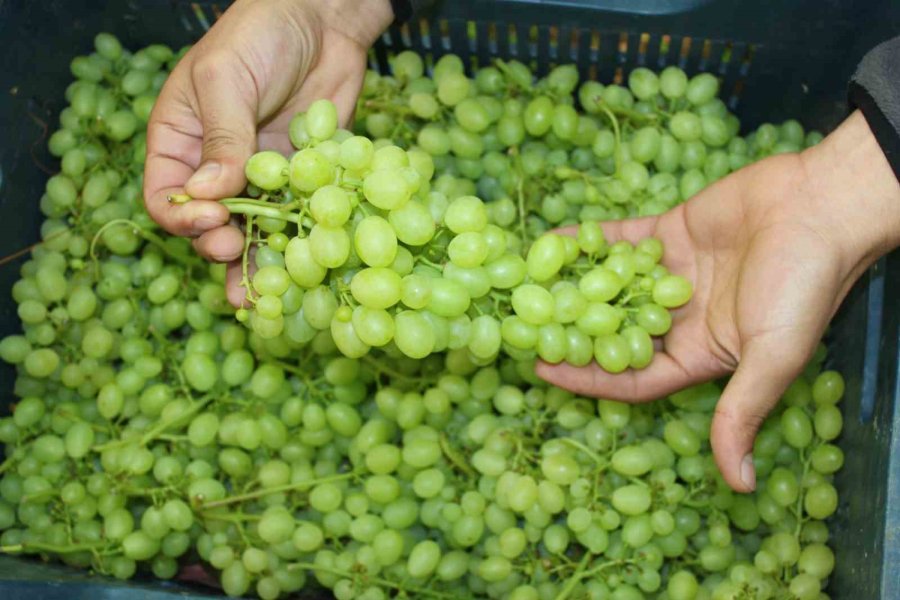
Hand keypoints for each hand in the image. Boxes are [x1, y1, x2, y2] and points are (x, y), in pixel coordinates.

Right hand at [143, 0, 392, 305]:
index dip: (181, 217)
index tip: (211, 221)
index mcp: (179, 140)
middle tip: (236, 252)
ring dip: (255, 264)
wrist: (323, 20)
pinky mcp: (301, 179)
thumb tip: (207, 198)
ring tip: (262, 301)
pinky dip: (297, 246)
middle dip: (218, 244)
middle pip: (206, 224)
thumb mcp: (227, 79)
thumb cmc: (259, 34)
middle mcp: (215, 165)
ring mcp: (260, 175)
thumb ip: (221, 138)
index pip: (163, 194)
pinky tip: (304, 272)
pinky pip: (294, 219)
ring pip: (251, 231)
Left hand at [538, 110, 899, 491]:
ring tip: (525, 281)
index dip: (586, 379)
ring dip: (572, 284)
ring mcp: (673, 275)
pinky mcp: (673, 232)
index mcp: (700, 355)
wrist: (823, 205)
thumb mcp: (772, 358)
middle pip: (612, 332)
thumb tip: (739, 485)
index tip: (540, 373)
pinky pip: (623, 239)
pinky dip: (593, 240)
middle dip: (568, 332)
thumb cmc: (805, 286)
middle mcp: (680, 318)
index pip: (630, 377)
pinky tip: (556, 237)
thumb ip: (742, 414)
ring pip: (610, 285)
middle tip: (519, 328)